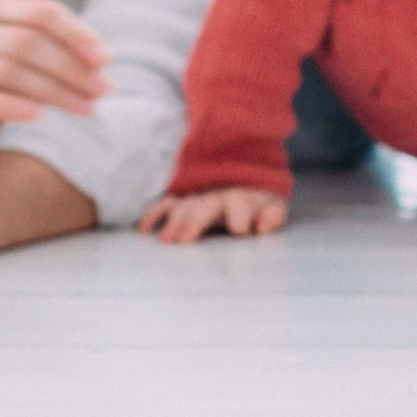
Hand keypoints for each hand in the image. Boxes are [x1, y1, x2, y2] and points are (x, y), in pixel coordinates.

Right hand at [0, 0, 109, 156]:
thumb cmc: (5, 78)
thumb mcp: (33, 56)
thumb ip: (63, 49)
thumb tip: (102, 61)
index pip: (41, 12)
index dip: (77, 34)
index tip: (105, 60)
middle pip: (26, 42)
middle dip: (71, 67)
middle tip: (102, 90)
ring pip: (7, 71)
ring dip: (54, 91)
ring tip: (86, 108)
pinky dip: (11, 107)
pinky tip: (38, 116)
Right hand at [140, 185, 287, 243]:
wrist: (243, 176)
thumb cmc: (257, 202)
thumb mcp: (273, 207)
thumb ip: (273, 217)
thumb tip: (262, 227)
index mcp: (242, 198)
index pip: (240, 205)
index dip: (241, 217)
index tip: (240, 232)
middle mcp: (217, 195)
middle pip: (205, 207)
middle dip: (195, 222)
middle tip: (185, 240)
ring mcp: (197, 197)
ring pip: (183, 206)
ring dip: (174, 221)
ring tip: (166, 239)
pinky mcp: (182, 199)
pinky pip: (165, 204)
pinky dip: (153, 215)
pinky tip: (144, 230)